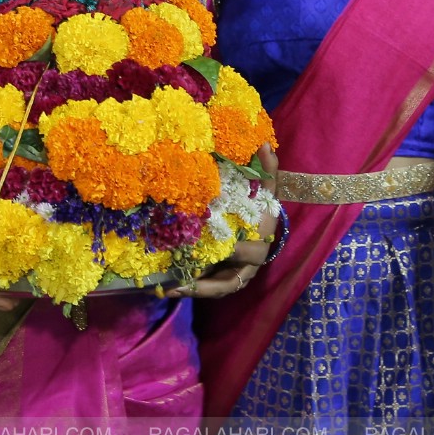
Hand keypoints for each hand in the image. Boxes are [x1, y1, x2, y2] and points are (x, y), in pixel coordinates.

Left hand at [167, 145, 279, 299]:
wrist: (261, 226)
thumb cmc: (261, 207)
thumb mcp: (265, 189)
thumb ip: (267, 170)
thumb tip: (264, 144)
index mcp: (260, 241)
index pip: (252, 251)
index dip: (239, 252)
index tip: (223, 249)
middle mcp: (248, 265)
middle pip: (230, 279)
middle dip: (207, 282)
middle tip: (182, 280)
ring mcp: (234, 275)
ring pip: (215, 288)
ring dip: (193, 290)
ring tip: (169, 288)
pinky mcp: (220, 278)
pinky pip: (205, 288)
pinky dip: (188, 288)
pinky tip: (166, 287)